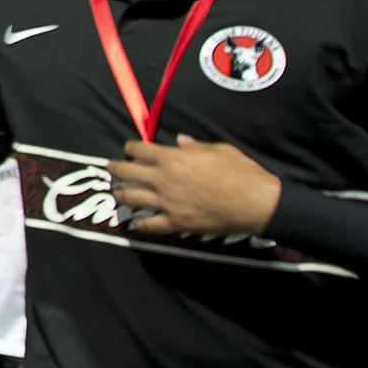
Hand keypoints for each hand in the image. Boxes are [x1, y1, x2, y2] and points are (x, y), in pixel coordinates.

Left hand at [109, 134, 281, 236]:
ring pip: (132, 198)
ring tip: (117, 192)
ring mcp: (168, 203)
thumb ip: (194, 146)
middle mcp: (163, 180)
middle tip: (112, 167)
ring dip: (121, 194)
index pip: (139, 150)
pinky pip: (151, 225)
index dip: (131, 148)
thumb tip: (181, 141)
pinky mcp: (177, 223)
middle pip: (127, 172)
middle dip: (116, 168)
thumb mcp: (218, 148)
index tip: (129, 149)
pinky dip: (141, 224)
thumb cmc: (240, 171)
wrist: (255, 202)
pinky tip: (137, 223)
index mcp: (172, 158)